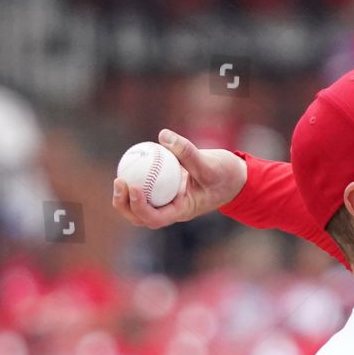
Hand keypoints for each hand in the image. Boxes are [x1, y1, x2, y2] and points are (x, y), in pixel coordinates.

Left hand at [111, 129, 247, 228]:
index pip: (156, 218)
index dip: (140, 207)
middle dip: (125, 205)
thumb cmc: (226, 175)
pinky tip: (129, 163)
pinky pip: (146, 187)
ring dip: (125, 196)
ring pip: (139, 205)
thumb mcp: (210, 164)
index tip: (134, 186)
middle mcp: (171, 209)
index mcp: (182, 211)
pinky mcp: (165, 189)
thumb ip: (188, 152)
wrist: (234, 177)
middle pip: (141, 217)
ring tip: (119, 177)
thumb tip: (163, 136)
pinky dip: (136, 178)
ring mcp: (167, 201)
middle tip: (120, 182)